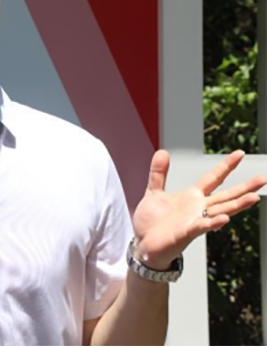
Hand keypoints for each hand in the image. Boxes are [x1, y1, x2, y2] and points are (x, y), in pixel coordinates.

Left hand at [132, 149, 265, 269]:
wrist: (142, 244)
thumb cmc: (152, 222)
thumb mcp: (154, 192)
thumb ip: (158, 173)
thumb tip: (162, 151)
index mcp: (192, 196)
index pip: (213, 178)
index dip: (226, 166)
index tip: (240, 153)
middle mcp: (198, 208)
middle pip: (226, 196)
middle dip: (245, 188)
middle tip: (263, 178)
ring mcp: (195, 220)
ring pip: (221, 211)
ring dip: (237, 205)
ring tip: (254, 197)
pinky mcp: (186, 232)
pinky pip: (202, 226)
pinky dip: (213, 222)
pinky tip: (225, 218)